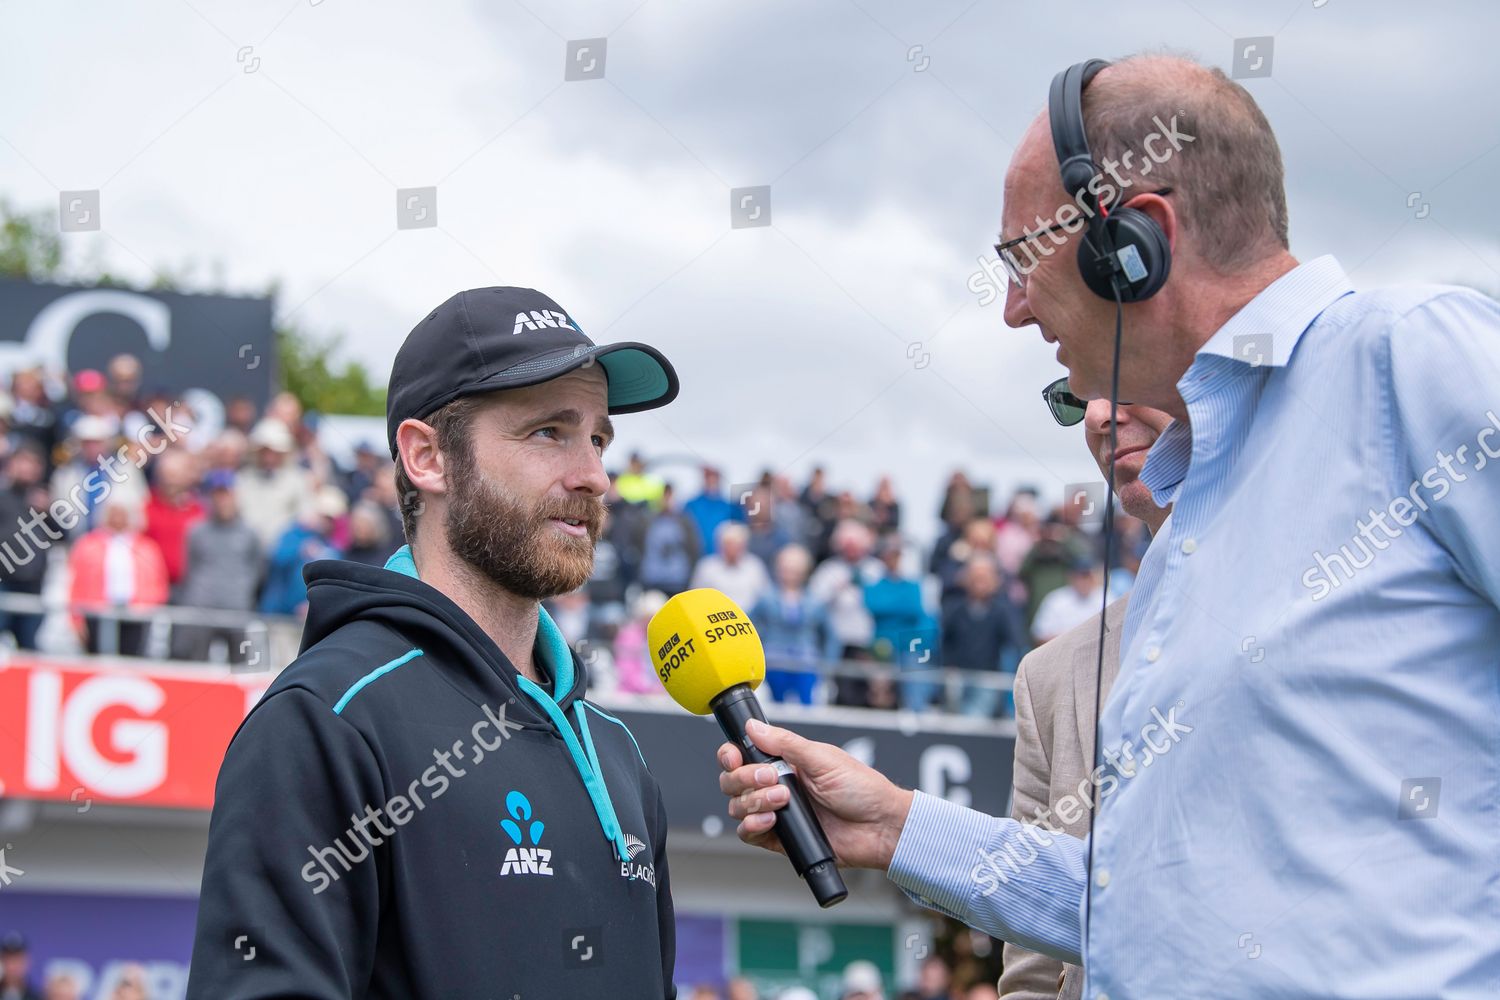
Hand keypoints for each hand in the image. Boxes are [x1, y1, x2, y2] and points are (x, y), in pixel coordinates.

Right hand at [718, 718, 913, 870]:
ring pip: (737, 807)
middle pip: (733, 782)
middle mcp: (777, 786)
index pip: (743, 756)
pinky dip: (752, 825)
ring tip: (782, 799)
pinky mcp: (781, 839)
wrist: (880, 827)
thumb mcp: (823, 758)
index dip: (731, 756)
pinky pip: (748, 834)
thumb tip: (753, 726)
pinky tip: (772, 820)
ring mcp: (777, 813)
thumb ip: (785, 743)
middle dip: (744, 778)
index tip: (734, 757)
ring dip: (753, 801)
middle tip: (771, 778)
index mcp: (786, 762)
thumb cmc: (862, 789)